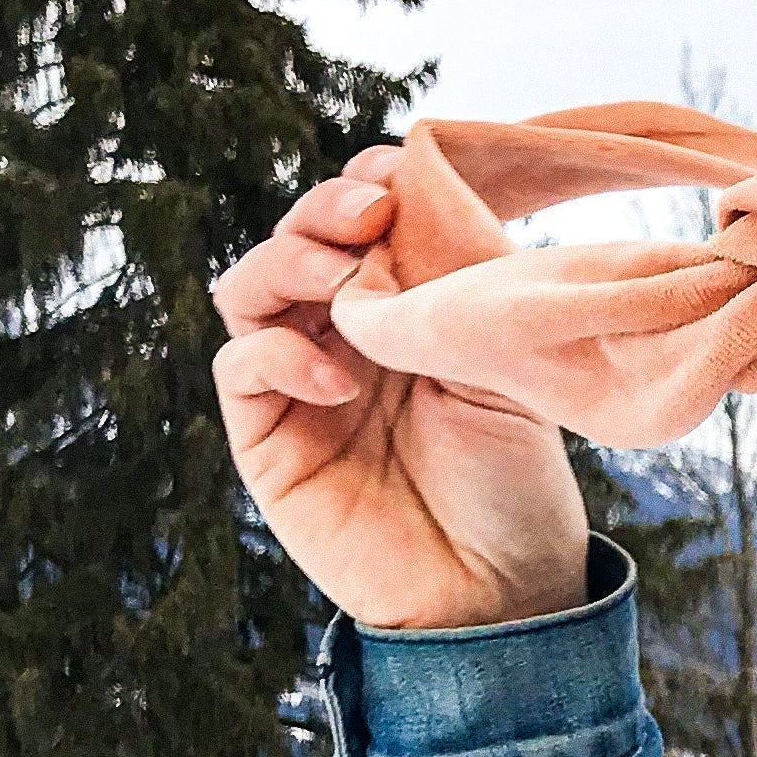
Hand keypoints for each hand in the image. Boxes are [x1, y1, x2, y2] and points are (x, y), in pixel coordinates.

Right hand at [211, 153, 591, 630]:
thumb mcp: (504, 367)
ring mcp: (297, 385)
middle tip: (373, 208)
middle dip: (325, 210)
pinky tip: (339, 375)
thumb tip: (423, 209)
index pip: (359, 224)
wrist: (502, 590)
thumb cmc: (515, 481)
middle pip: (296, 242)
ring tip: (346, 277)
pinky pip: (241, 368)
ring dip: (290, 263)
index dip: (368, 184)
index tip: (404, 166)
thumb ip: (458, 295)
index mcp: (400, 310)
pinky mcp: (267, 441)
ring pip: (250, 288)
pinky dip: (280, 354)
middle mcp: (339, 336)